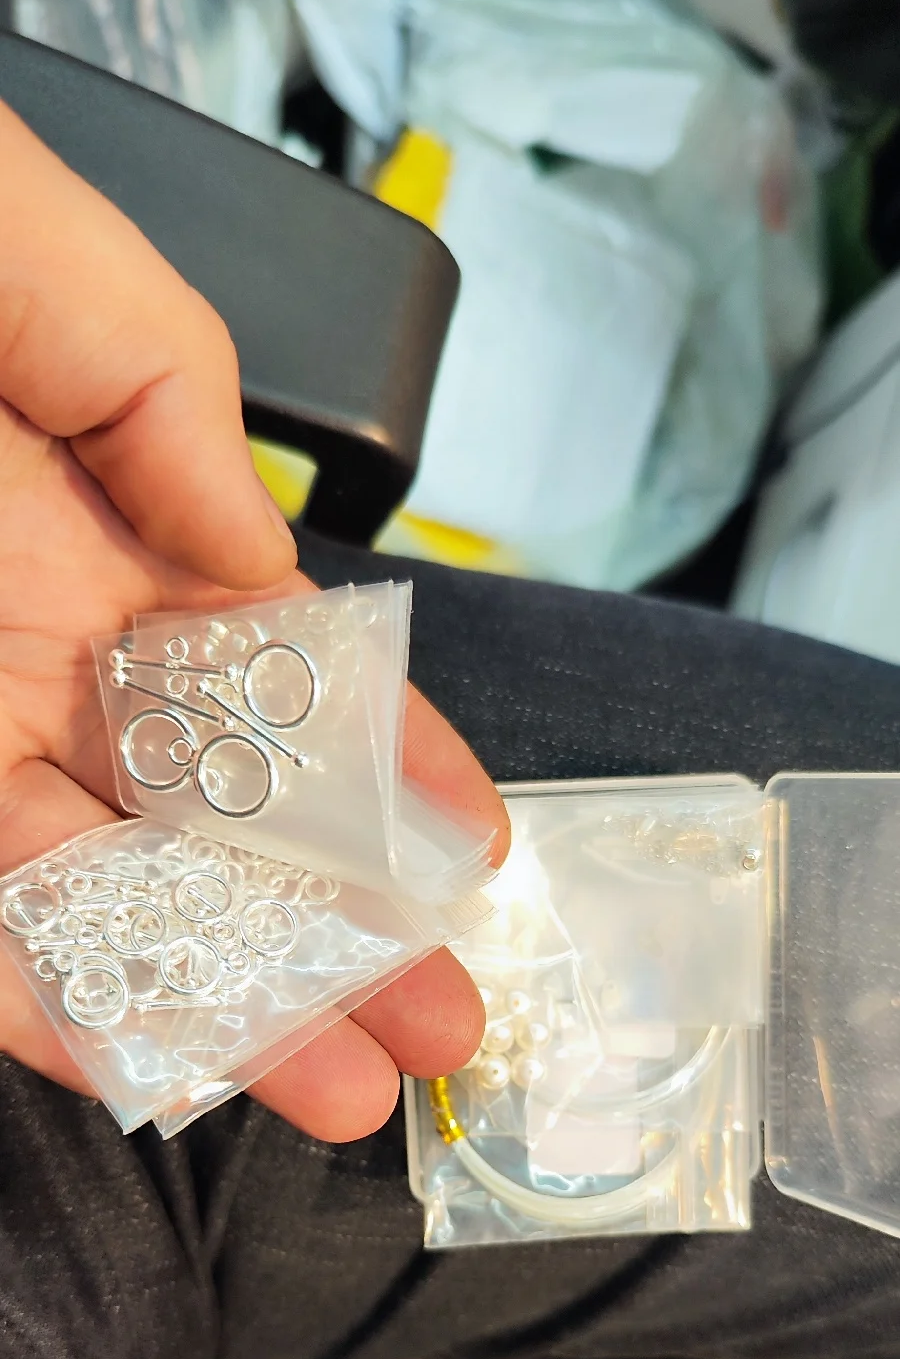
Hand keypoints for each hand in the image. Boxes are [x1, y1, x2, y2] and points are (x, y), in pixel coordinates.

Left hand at [0, 101, 507, 1139]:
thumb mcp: (65, 277)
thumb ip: (184, 419)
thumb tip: (267, 572)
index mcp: (93, 523)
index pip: (272, 674)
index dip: (381, 764)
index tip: (468, 848)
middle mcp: (27, 650)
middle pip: (205, 817)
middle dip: (333, 923)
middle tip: (437, 1016)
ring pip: (102, 896)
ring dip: (223, 993)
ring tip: (343, 1081)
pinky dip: (58, 998)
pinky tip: (159, 1055)